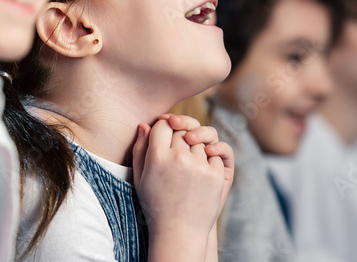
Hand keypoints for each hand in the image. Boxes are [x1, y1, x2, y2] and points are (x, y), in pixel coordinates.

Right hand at [132, 118, 225, 247]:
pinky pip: (213, 153)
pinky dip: (207, 159)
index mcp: (157, 157)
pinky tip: (198, 173)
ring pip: (199, 140)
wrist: (178, 230)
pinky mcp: (215, 174)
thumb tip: (144, 125)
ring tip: (186, 166)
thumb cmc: (156, 204)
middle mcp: (179, 158)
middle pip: (181, 130)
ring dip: (194, 147)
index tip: (163, 136)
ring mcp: (199, 165)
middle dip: (178, 136)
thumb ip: (140, 149)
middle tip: (175, 152)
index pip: (163, 125)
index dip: (163, 127)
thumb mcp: (141, 177)